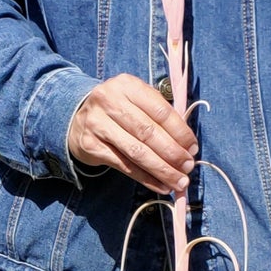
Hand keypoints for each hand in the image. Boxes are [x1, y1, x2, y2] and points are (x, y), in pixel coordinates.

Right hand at [68, 74, 197, 194]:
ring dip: (161, 170)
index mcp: (127, 85)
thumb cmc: (117, 111)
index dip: (180, 132)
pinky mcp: (90, 146)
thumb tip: (187, 146)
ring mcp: (97, 124)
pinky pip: (124, 166)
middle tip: (188, 168)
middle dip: (172, 154)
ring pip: (136, 152)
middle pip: (148, 133)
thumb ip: (159, 116)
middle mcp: (109, 101)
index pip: (160, 111)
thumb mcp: (135, 101)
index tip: (193, 148)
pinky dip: (145, 178)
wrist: (76, 119)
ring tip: (178, 182)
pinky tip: (160, 185)